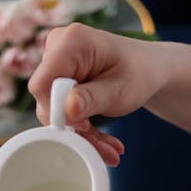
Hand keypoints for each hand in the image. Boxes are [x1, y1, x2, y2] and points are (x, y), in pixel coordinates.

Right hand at [28, 23, 163, 164]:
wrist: (147, 70)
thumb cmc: (138, 73)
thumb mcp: (119, 90)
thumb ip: (91, 99)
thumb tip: (67, 110)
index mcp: (71, 42)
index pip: (42, 85)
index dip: (57, 111)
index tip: (84, 125)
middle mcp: (57, 48)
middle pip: (46, 100)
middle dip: (74, 129)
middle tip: (104, 148)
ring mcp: (56, 64)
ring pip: (54, 110)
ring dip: (82, 134)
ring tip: (109, 148)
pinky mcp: (59, 80)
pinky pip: (61, 111)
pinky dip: (83, 130)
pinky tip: (104, 142)